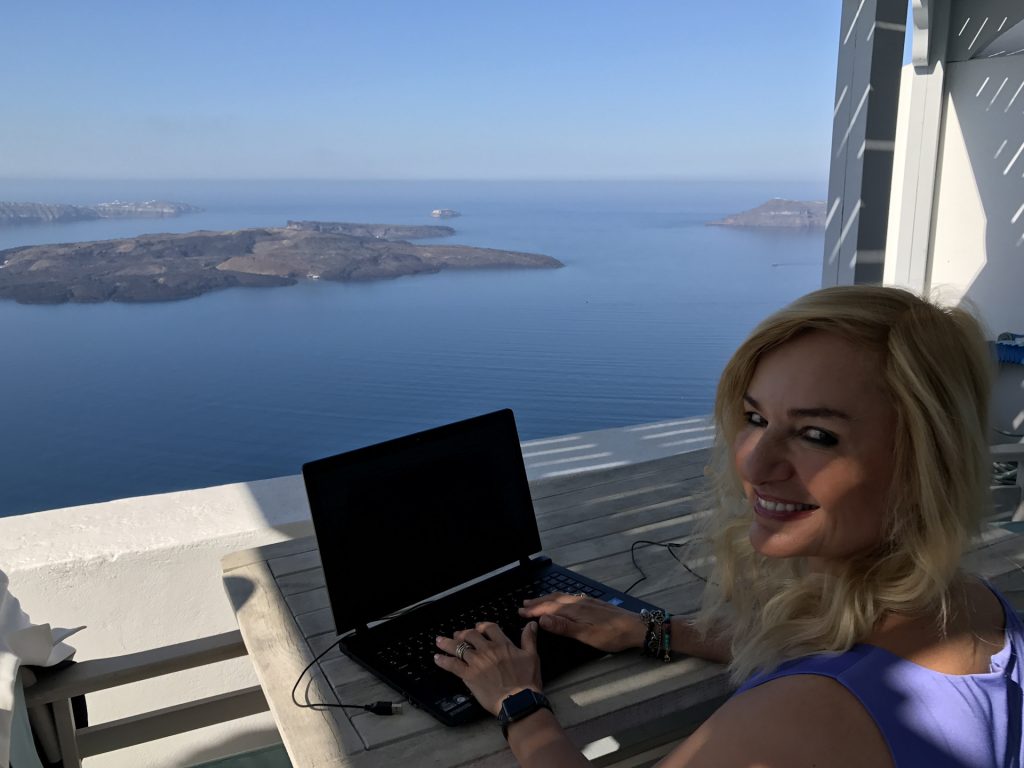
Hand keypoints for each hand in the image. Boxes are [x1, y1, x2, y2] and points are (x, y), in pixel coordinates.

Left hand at [434, 621, 542, 715]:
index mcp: (502, 644)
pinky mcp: (468, 675)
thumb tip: (531, 624)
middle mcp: (487, 650)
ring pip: (458, 647)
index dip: (481, 626)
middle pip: (470, 635)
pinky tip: (437, 658)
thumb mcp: (532, 656)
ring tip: (439, 641)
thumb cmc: (527, 681)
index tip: (477, 627)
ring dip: (447, 643)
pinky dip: (443, 660)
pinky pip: (452, 665)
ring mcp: (476, 662)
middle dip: (462, 633)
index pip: (489, 628)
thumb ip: (529, 639)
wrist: (518, 700)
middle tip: (457, 634)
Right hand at [519, 593, 644, 652]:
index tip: (520, 612)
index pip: (549, 608)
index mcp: (575, 609)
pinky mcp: (593, 603)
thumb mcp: (587, 635)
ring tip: (537, 601)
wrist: (635, 628)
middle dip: (538, 602)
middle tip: (523, 604)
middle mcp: (579, 602)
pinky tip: (562, 601)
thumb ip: (564, 627)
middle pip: (554, 600)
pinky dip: (559, 599)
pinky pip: (569, 598)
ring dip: (547, 599)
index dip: (534, 610)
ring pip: (562, 597)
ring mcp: (587, 601)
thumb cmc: (612, 635)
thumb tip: (542, 619)